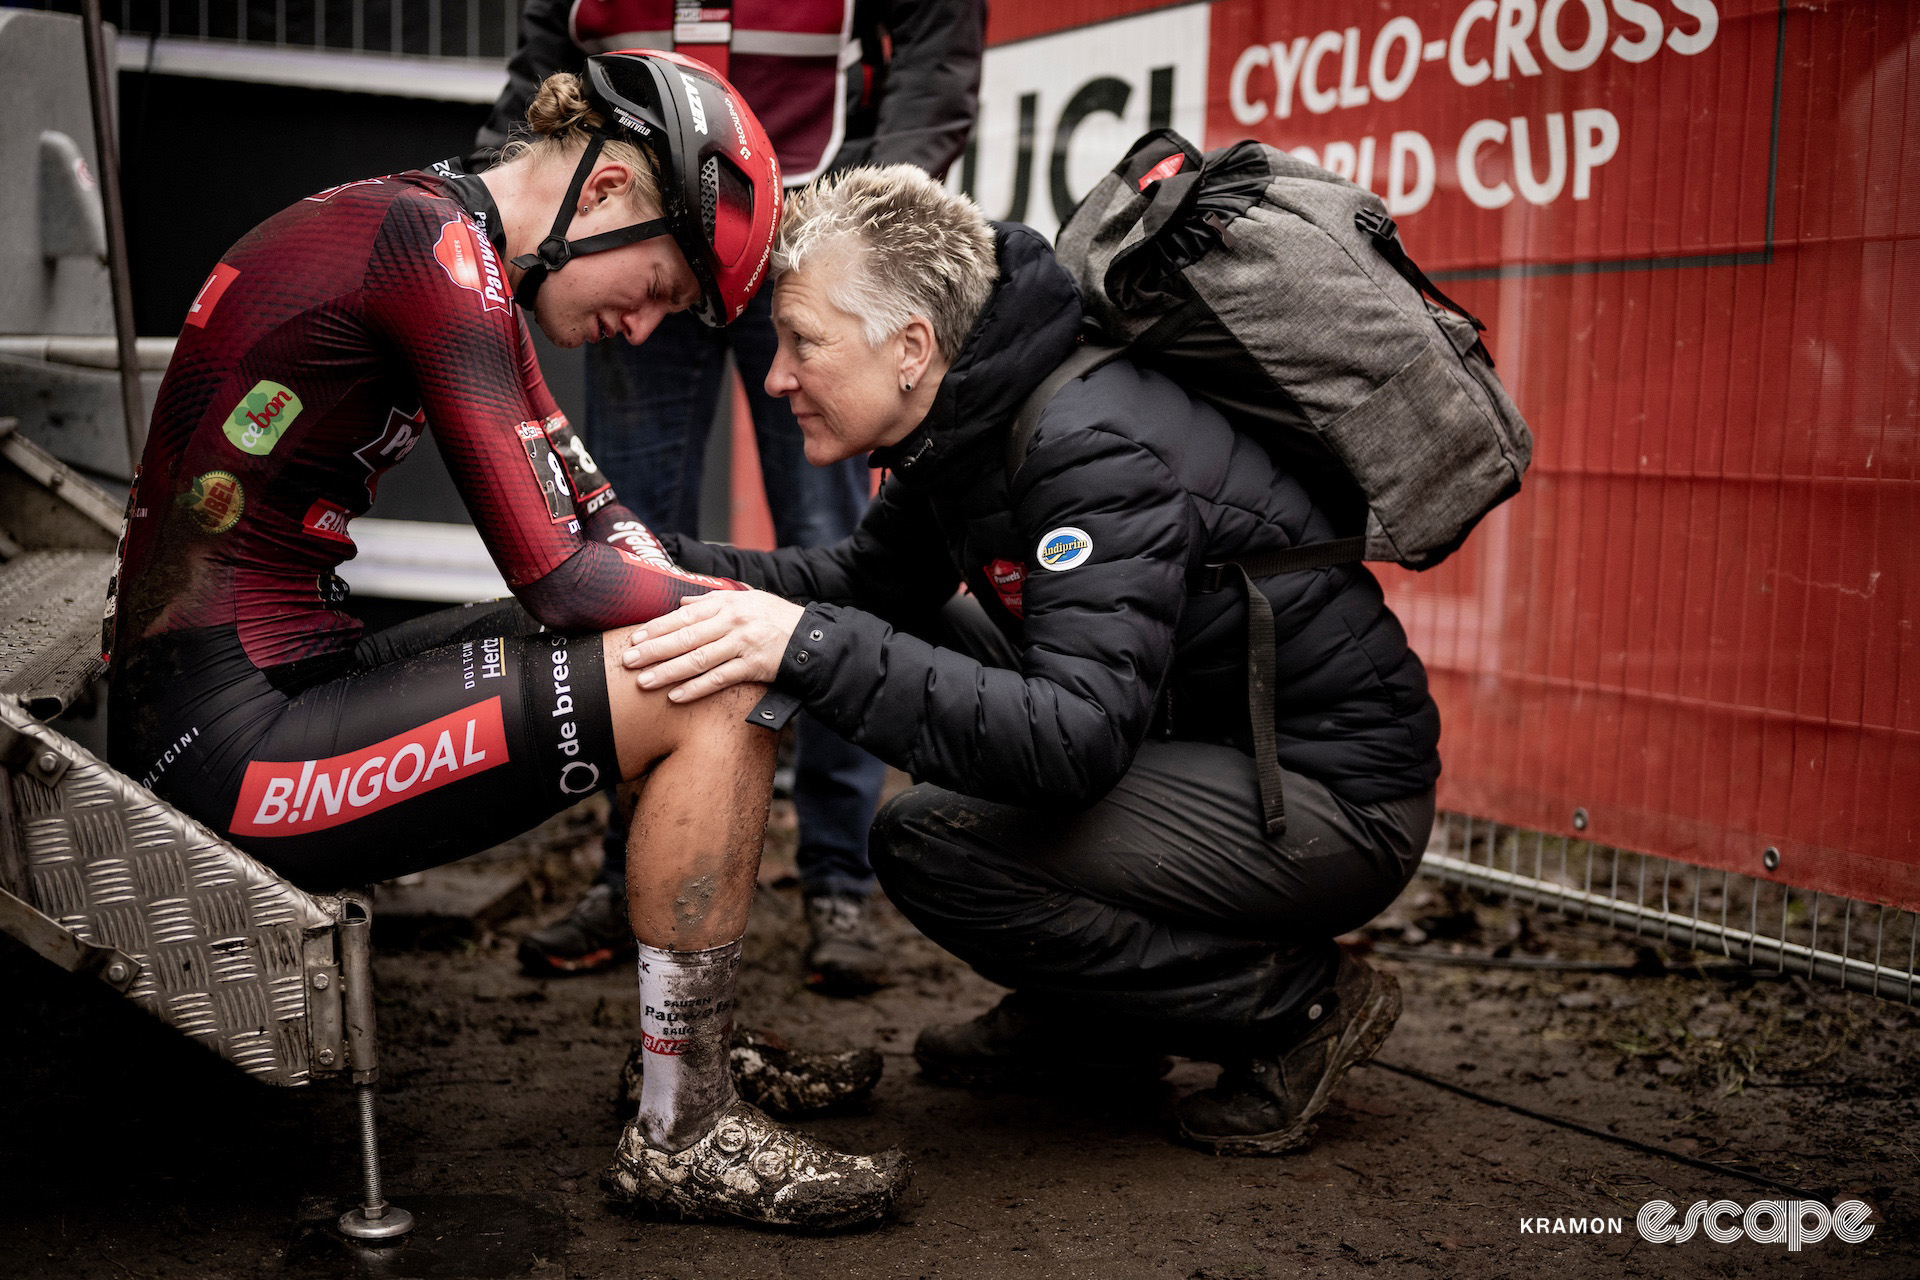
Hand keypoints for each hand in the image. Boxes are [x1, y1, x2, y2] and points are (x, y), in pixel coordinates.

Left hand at [621, 589, 805, 702]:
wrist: (811, 638)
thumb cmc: (775, 618)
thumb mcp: (746, 599)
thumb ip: (712, 601)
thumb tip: (681, 604)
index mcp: (727, 603)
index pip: (683, 616)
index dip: (656, 628)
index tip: (634, 638)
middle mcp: (732, 622)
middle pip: (685, 638)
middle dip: (654, 650)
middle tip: (628, 661)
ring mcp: (743, 645)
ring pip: (698, 659)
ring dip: (668, 672)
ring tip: (645, 682)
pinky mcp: (753, 667)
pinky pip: (719, 679)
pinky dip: (696, 688)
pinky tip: (676, 696)